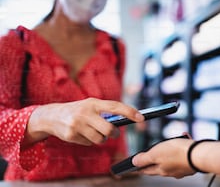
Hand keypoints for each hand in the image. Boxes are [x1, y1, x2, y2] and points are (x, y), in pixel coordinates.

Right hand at [23, 98, 143, 146]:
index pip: (115, 106)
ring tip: (94, 132)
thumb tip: (124, 119)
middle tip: (113, 133)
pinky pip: (89, 143)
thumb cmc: (77, 110)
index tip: (141, 118)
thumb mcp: (90, 105)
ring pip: (100, 139)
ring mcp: (77, 124)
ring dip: (101, 138)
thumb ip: (105, 111)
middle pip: (109, 129)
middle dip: (114, 134)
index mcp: (93, 103)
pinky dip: (89, 141)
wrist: (51, 116)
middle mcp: (85, 112)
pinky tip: (81, 134)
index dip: (129, 112)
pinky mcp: (71, 135)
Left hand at [132, 138, 195, 178]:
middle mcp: (171, 171)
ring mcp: (181, 168)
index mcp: (161, 170)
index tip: (132, 167)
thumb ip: (144, 159)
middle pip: (158, 164)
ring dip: (169, 149)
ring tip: (171, 140)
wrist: (200, 154)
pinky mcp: (190, 163)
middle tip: (151, 151)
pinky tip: (182, 139)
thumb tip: (134, 162)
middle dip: (154, 157)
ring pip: (171, 159)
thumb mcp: (155, 153)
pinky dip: (181, 146)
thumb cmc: (179, 153)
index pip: (146, 170)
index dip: (138, 167)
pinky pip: (182, 154)